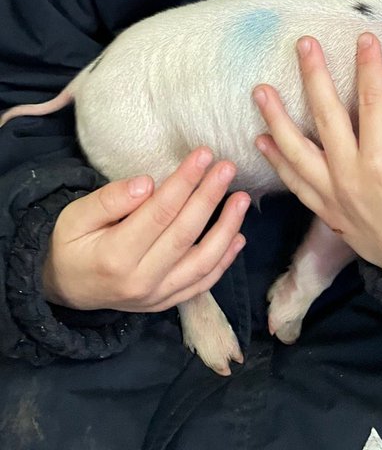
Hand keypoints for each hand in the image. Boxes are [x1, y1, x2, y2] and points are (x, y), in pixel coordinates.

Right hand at [42, 147, 249, 311]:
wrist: (64, 288)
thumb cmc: (70, 245)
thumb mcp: (74, 217)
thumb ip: (109, 200)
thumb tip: (146, 184)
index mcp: (114, 257)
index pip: (159, 214)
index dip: (184, 182)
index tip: (204, 155)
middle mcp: (139, 281)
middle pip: (184, 234)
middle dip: (209, 197)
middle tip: (228, 168)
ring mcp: (155, 296)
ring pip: (201, 263)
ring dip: (227, 229)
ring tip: (242, 198)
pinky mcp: (165, 302)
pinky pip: (202, 284)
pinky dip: (224, 262)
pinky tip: (239, 237)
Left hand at [253, 34, 381, 284]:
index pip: (371, 100)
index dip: (368, 67)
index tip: (363, 38)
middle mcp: (349, 173)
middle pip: (326, 116)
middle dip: (313, 77)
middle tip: (303, 45)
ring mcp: (332, 194)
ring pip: (297, 150)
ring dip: (276, 119)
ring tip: (260, 91)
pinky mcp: (325, 211)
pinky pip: (294, 182)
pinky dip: (277, 160)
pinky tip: (263, 139)